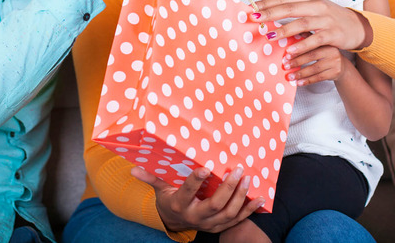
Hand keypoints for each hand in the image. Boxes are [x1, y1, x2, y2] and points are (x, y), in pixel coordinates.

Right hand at [130, 165, 263, 232]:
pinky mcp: (220, 226)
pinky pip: (238, 219)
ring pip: (228, 213)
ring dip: (241, 197)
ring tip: (247, 179)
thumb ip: (151, 177)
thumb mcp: (160, 189)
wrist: (176, 222)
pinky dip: (250, 209)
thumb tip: (133, 168)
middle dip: (228, 188)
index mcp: (180, 204)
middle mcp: (195, 216)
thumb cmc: (170, 199)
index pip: (188, 192)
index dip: (196, 181)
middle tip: (237, 170)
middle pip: (214, 205)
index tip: (206, 168)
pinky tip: (261, 198)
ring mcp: (210, 223)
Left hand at [252, 0, 371, 51]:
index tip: (251, 8)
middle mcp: (317, 5)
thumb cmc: (329, 14)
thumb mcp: (311, 2)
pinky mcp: (333, 34)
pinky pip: (315, 39)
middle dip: (271, 13)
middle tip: (255, 19)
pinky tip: (290, 50)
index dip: (267, 3)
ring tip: (269, 37)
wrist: (356, 26)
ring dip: (284, 30)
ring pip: (302, 23)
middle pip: (290, 8)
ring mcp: (326, 19)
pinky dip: (302, 44)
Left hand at [282, 35, 347, 85]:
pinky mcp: (335, 73)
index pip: (309, 46)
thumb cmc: (326, 55)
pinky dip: (307, 81)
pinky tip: (299, 82)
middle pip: (311, 56)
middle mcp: (332, 51)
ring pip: (314, 69)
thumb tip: (290, 37)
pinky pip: (319, 78)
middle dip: (296, 62)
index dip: (297, 50)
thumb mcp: (319, 46)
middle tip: (285, 66)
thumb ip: (307, 41)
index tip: (286, 55)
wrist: (342, 67)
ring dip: (300, 73)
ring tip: (290, 76)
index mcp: (325, 42)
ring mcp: (334, 62)